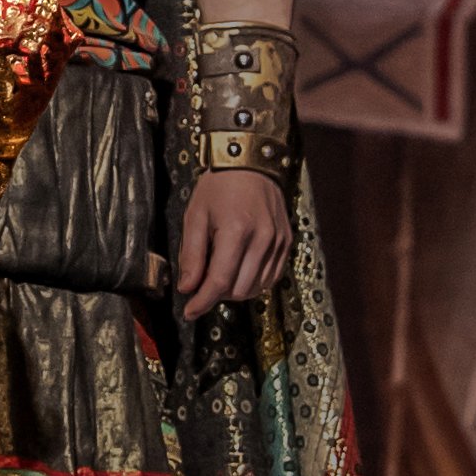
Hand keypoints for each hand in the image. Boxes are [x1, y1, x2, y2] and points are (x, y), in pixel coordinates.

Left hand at [174, 169, 289, 318]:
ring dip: (236, 290)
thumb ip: (192, 255)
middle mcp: (262, 239)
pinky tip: (240, 271)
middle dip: (218, 295)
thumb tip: (188, 289)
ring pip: (257, 288)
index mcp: (236, 230)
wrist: (250, 162)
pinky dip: (254, 282)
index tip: (189, 313)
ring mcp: (279, 242)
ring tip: (221, 274)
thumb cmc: (218, 186)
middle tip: (203, 284)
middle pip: (239, 290)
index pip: (219, 281)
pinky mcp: (287, 242)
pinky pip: (271, 277)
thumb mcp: (195, 215)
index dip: (202, 302)